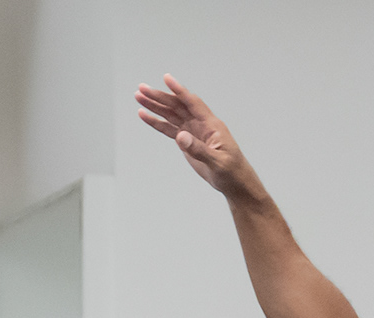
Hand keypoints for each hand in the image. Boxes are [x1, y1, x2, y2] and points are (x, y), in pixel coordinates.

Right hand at [134, 75, 261, 199]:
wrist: (235, 183)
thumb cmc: (232, 171)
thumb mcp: (218, 162)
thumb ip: (199, 150)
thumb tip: (180, 137)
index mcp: (212, 125)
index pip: (193, 103)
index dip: (179, 91)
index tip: (166, 78)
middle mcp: (201, 124)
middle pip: (177, 106)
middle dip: (160, 97)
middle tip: (142, 89)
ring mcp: (193, 132)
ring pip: (171, 115)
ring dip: (155, 106)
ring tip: (138, 97)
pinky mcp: (187, 142)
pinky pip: (169, 129)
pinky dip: (157, 122)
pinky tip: (145, 115)